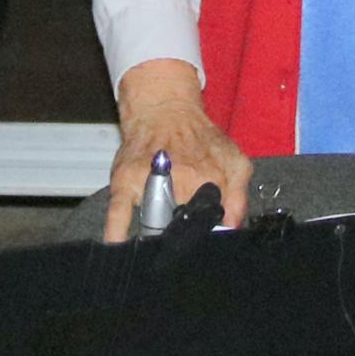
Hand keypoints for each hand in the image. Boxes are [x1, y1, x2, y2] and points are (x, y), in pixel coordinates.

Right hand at [103, 59, 253, 239]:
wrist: (165, 110)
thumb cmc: (199, 138)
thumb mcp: (234, 161)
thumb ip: (238, 197)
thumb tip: (231, 227)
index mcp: (208, 182)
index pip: (210, 226)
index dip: (208, 238)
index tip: (206, 244)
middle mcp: (180, 182)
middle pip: (180, 229)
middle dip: (182, 237)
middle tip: (182, 232)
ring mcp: (151, 182)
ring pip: (153, 225)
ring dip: (156, 237)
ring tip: (159, 238)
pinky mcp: (126, 181)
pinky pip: (118, 212)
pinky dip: (116, 231)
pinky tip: (117, 245)